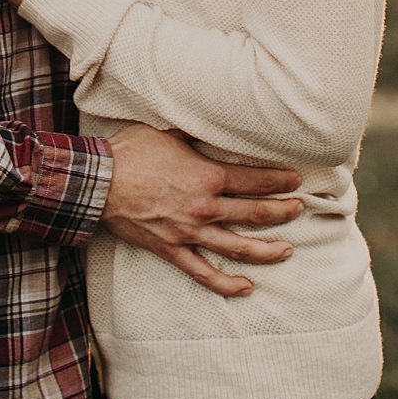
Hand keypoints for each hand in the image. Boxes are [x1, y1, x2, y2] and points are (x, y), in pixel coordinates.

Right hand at [102, 125, 303, 297]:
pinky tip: (247, 287)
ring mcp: (189, 232)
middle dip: (283, 212)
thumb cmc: (132, 151)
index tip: (296, 180)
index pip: (256, 181)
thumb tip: (216, 111)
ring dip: (267, 251)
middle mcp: (205, 206)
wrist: (98, 181)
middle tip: (299, 210)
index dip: (281, 181)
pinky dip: (226, 283)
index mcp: (208, 175)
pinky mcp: (172, 249)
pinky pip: (203, 272)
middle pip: (255, 214)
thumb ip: (197, 128)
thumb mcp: (169, 129)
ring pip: (238, 247)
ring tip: (287, 250)